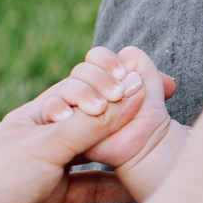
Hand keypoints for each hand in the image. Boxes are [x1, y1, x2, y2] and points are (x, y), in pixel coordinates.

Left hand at [0, 73, 147, 202]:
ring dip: (120, 195)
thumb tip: (133, 91)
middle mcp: (37, 160)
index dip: (121, 96)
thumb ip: (93, 123)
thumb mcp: (46, 145)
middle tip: (168, 144)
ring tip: (156, 192)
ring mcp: (35, 197)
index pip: (85, 103)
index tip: (160, 94)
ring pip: (88, 193)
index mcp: (35, 128)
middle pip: (93, 149)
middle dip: (129, 148)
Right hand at [45, 46, 177, 169]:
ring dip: (82, 94)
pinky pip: (50, 113)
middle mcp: (86, 88)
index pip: (97, 58)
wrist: (146, 149)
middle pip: (81, 72)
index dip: (107, 61)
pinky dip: (57, 110)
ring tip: (99, 108)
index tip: (122, 72)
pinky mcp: (60, 128)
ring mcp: (72, 107)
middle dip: (99, 79)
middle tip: (117, 94)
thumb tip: (127, 54)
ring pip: (66, 90)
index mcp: (104, 75)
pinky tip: (68, 116)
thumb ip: (144, 69)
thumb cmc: (146, 118)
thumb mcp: (151, 90)